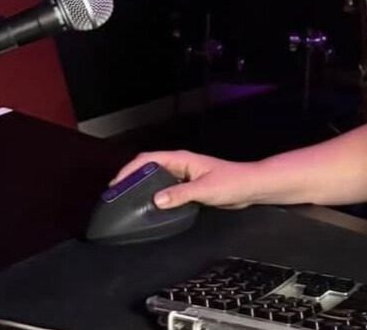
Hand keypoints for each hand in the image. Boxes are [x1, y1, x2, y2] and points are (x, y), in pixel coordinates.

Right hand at [109, 151, 263, 209]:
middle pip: (148, 168)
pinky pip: (166, 190)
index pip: (148, 159)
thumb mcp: (205, 189)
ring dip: (141, 187)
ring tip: (126, 201)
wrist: (251, 187)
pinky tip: (149, 208)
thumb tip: (156, 200)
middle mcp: (181, 165)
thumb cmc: (233, 182)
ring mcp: (184, 176)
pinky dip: (154, 196)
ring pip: (156, 179)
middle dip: (130, 178)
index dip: (129, 170)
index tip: (115, 184)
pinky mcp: (189, 188)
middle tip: (115, 194)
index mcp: (182, 160)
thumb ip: (181, 194)